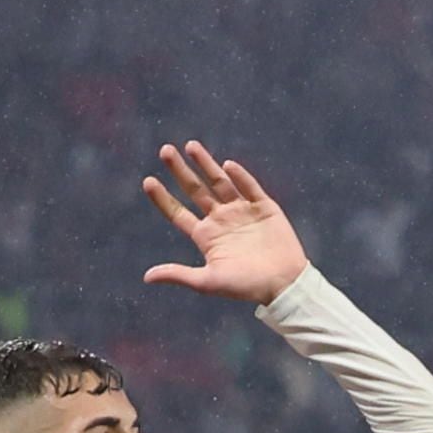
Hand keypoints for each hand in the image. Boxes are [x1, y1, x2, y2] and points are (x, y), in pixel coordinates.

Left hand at [138, 142, 310, 306]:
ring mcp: (243, 212)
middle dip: (180, 170)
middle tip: (165, 150)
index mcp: (206, 236)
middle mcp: (221, 220)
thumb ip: (179, 274)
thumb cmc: (247, 286)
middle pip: (196, 190)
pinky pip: (251, 188)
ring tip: (191, 145)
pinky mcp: (265, 209)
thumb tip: (146, 276)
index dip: (163, 198)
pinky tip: (228, 165)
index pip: (178, 212)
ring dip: (207, 164)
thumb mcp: (209, 282)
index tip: (148, 181)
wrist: (285, 285)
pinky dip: (241, 177)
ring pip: (220, 182)